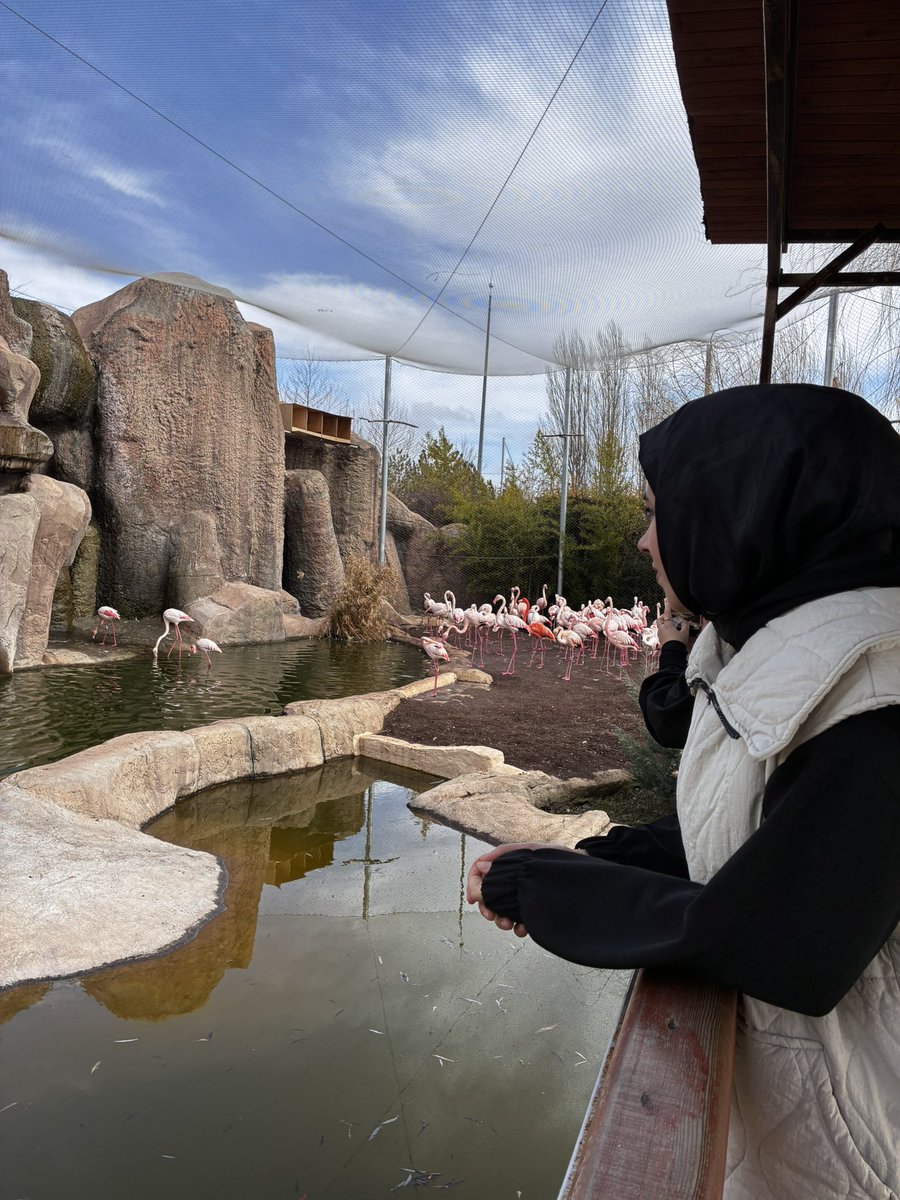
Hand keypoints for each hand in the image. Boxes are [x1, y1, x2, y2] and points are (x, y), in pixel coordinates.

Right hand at [466, 842, 583, 937]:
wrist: (582, 875)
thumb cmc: (560, 858)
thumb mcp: (531, 854)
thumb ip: (505, 859)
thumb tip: (482, 866)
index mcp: (509, 860)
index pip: (481, 867)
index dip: (473, 882)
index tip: (473, 899)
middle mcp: (513, 876)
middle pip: (488, 891)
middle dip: (487, 906)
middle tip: (491, 916)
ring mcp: (522, 891)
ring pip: (501, 907)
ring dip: (500, 919)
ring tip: (508, 925)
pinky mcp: (532, 905)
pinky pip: (518, 918)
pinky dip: (517, 926)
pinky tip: (523, 929)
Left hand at [657, 599, 692, 646]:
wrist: (673, 653)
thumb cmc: (678, 643)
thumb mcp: (685, 633)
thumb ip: (685, 625)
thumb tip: (685, 622)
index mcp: (667, 625)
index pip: (667, 614)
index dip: (667, 608)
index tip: (667, 603)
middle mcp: (662, 629)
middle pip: (660, 620)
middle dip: (663, 616)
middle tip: (667, 615)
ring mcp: (660, 635)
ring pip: (659, 626)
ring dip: (663, 623)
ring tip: (668, 623)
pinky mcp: (660, 640)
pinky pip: (660, 632)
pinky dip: (664, 629)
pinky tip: (668, 631)